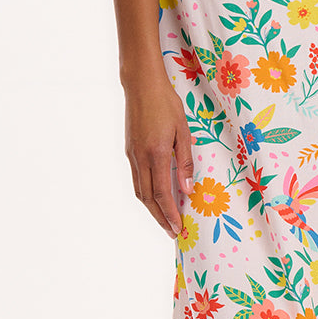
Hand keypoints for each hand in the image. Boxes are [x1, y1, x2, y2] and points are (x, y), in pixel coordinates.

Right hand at [123, 76, 194, 238]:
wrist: (141, 86)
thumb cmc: (166, 104)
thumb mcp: (184, 131)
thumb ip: (185, 161)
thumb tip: (188, 189)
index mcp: (156, 154)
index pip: (162, 193)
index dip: (170, 214)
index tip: (178, 228)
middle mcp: (140, 158)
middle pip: (148, 199)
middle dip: (160, 218)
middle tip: (172, 233)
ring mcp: (132, 156)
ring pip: (139, 191)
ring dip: (152, 209)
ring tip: (165, 220)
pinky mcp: (129, 151)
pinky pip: (137, 180)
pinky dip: (145, 194)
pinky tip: (155, 198)